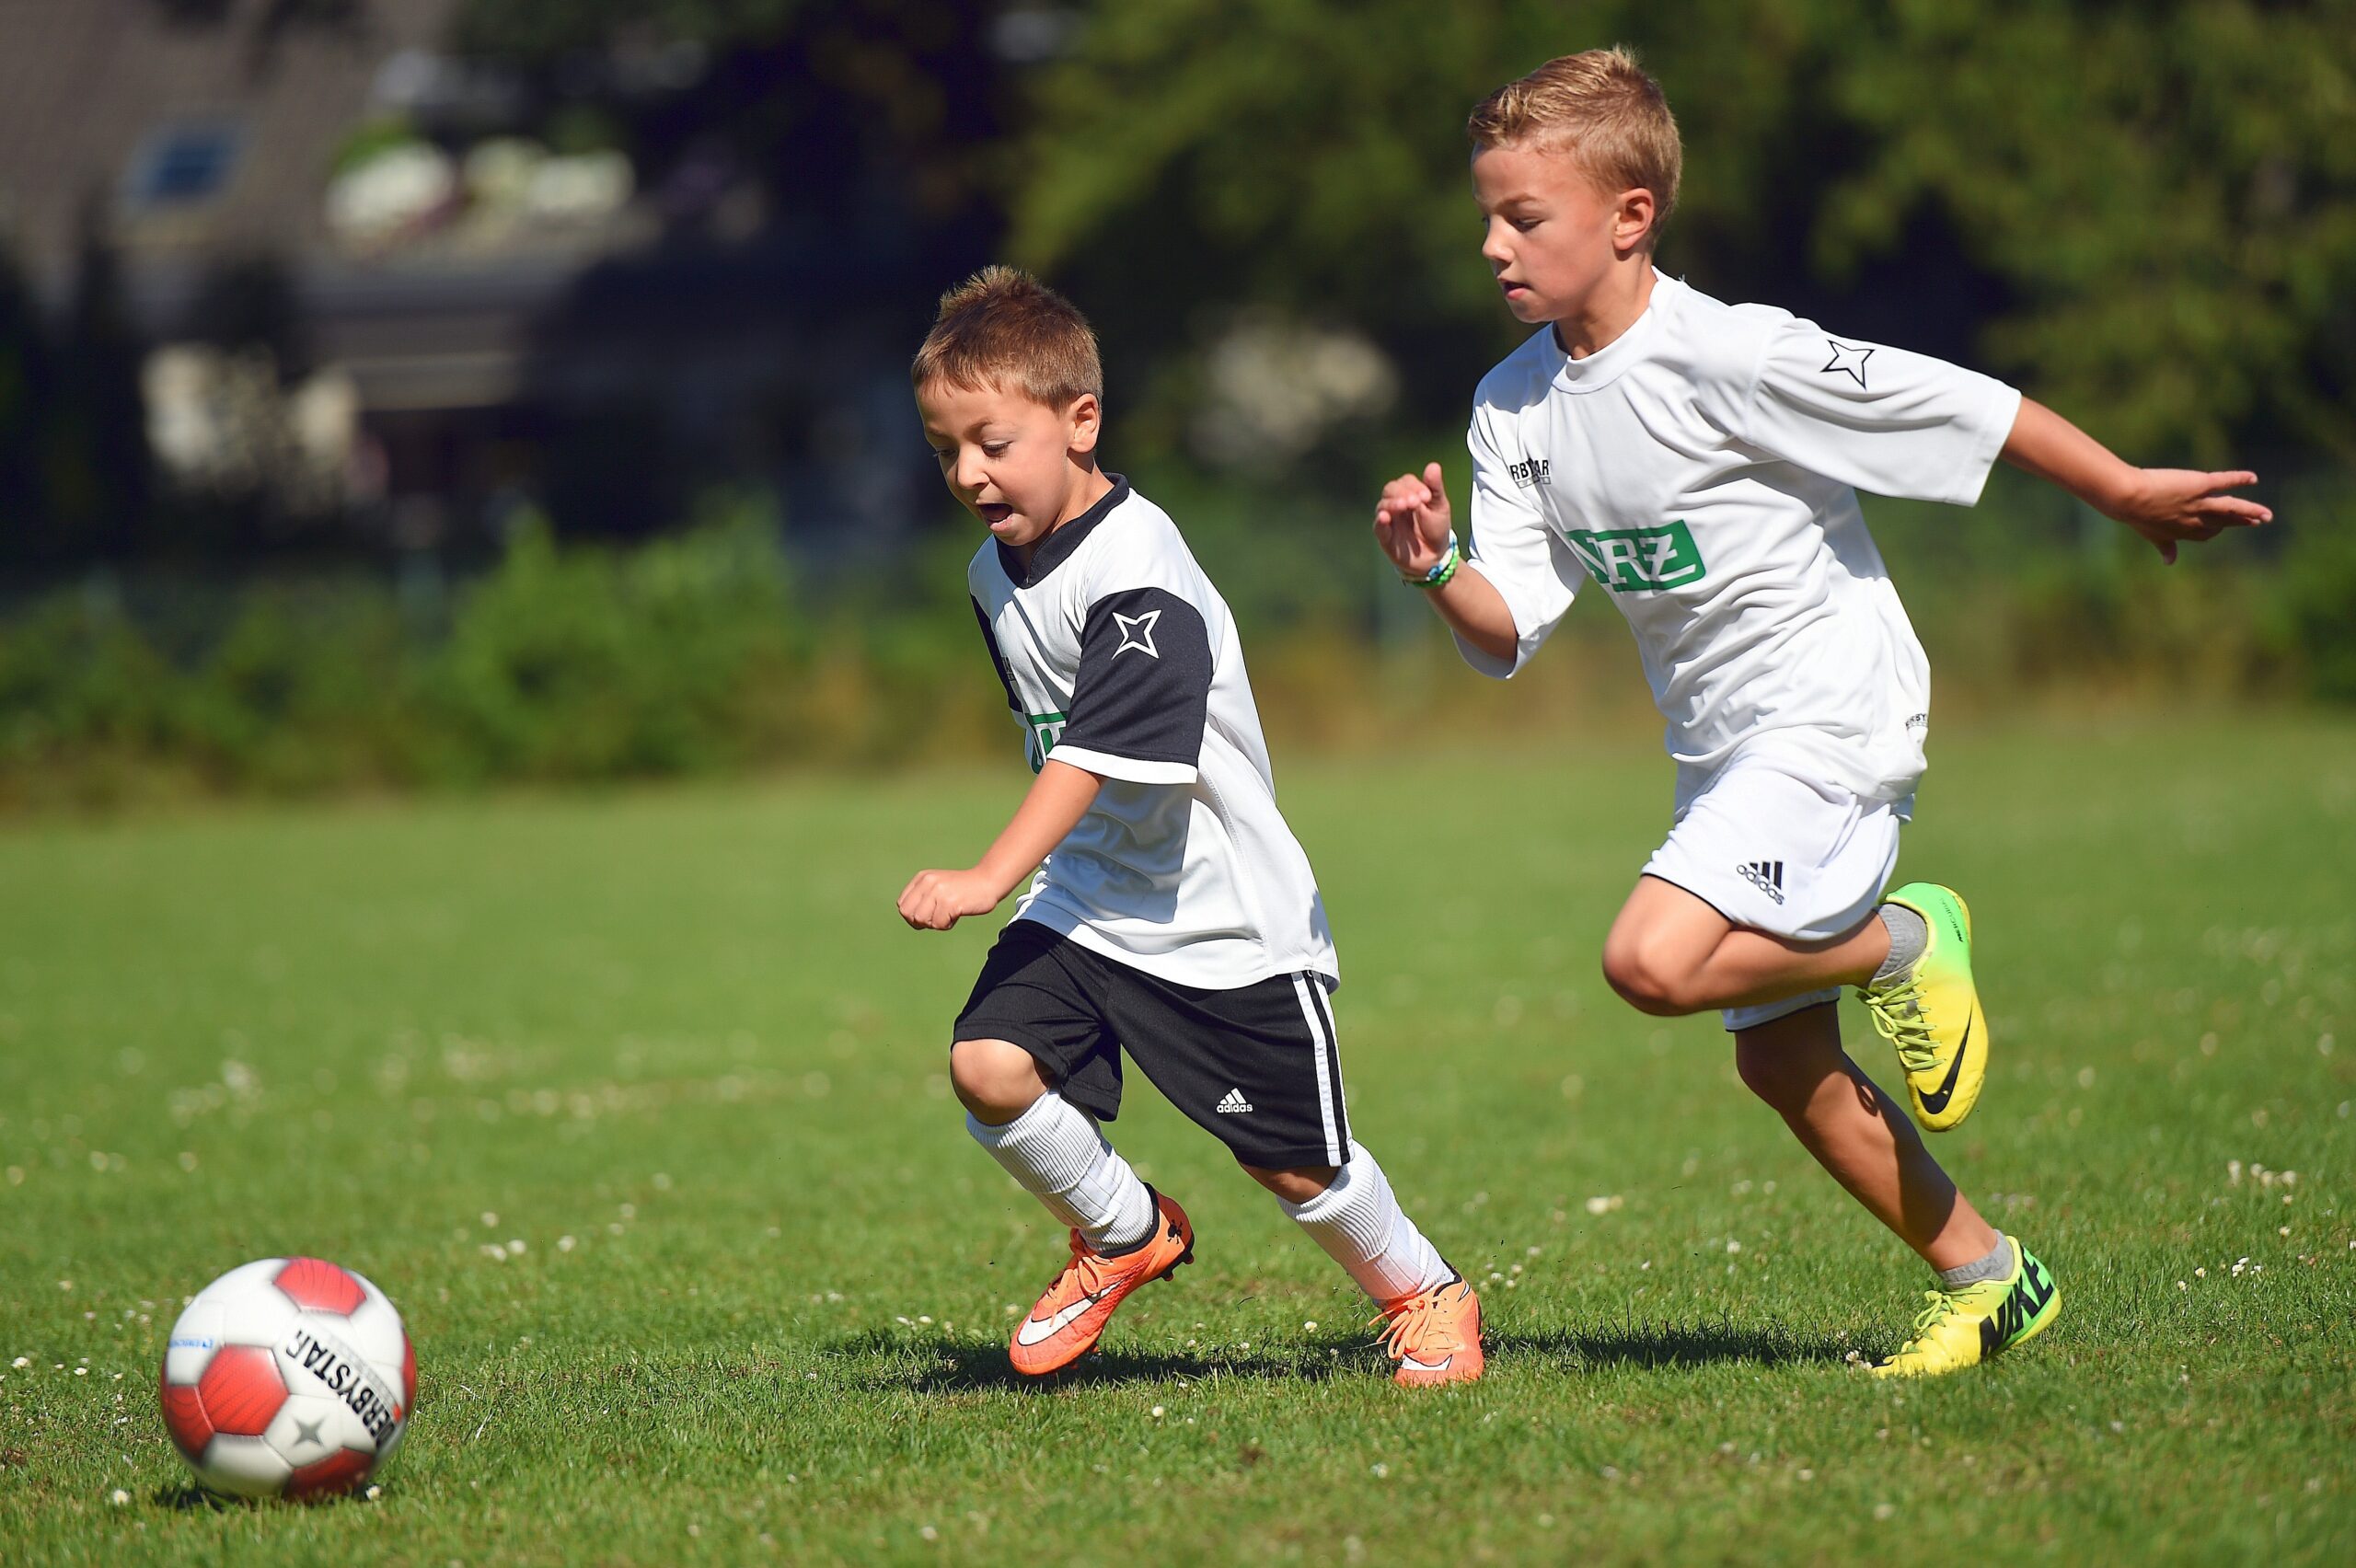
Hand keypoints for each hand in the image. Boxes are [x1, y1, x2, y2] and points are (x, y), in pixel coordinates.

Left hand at [897, 867, 1003, 930]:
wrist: (988, 882)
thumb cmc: (962, 889)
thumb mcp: (937, 886)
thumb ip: (922, 898)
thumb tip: (912, 920)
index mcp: (922, 878)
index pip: (902, 905)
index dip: (912, 916)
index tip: (928, 915)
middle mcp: (928, 882)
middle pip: (909, 914)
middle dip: (922, 922)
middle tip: (937, 917)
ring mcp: (939, 892)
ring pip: (923, 921)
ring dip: (936, 923)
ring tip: (948, 914)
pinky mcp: (951, 902)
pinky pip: (940, 924)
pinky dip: (948, 924)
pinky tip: (957, 914)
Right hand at [1373, 461, 1454, 578]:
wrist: (1435, 556)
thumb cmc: (1436, 528)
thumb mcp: (1440, 507)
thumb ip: (1435, 487)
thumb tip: (1433, 466)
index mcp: (1409, 494)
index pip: (1405, 482)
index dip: (1415, 486)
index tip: (1427, 496)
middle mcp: (1396, 504)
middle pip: (1390, 489)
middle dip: (1403, 493)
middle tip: (1416, 502)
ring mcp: (1389, 520)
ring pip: (1383, 505)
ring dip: (1393, 503)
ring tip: (1404, 506)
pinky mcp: (1384, 536)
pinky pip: (1378, 526)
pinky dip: (1380, 520)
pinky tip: (1385, 517)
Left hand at [2105, 469, 2270, 564]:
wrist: (2128, 498)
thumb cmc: (2135, 514)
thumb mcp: (2152, 534)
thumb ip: (2165, 546)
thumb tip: (2169, 562)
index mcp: (2184, 531)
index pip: (2208, 533)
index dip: (2217, 530)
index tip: (2225, 527)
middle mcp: (2196, 520)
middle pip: (2224, 521)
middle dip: (2242, 521)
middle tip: (2260, 520)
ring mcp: (2199, 503)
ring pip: (2231, 508)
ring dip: (2250, 511)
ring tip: (2267, 515)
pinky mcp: (2200, 485)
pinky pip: (2224, 482)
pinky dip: (2238, 479)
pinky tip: (2252, 478)